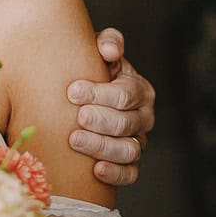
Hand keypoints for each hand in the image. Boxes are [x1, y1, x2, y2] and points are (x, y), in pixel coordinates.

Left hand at [67, 29, 154, 186]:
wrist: (76, 96)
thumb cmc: (86, 70)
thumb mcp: (95, 50)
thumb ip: (107, 43)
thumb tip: (110, 51)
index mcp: (138, 89)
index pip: (126, 94)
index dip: (101, 93)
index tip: (73, 91)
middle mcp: (143, 116)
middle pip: (126, 123)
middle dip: (100, 120)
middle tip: (78, 117)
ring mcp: (137, 141)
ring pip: (129, 150)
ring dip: (102, 146)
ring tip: (75, 140)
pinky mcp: (127, 163)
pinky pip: (129, 173)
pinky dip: (115, 173)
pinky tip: (95, 170)